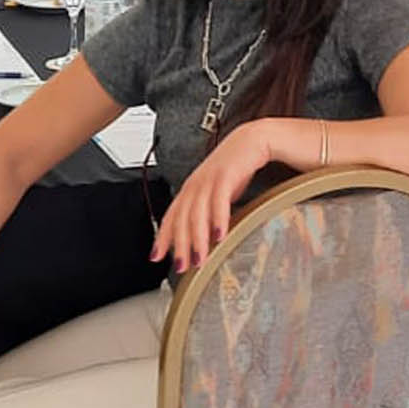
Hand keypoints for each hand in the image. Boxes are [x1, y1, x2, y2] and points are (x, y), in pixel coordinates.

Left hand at [151, 122, 266, 272]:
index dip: (162, 237)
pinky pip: (219, 200)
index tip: (156, 256)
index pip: (171, 215)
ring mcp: (209, 179)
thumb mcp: (218, 192)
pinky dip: (218, 220)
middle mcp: (196, 184)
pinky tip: (220, 236)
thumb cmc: (236, 167)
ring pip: (197, 212)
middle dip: (180, 245)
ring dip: (197, 239)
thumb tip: (206, 236)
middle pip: (182, 218)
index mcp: (191, 188)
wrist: (252, 140)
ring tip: (200, 259)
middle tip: (181, 267)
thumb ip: (209, 212)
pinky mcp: (226, 174)